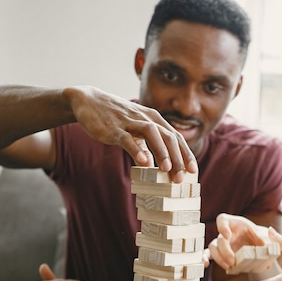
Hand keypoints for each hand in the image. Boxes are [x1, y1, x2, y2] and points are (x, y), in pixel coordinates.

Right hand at [67, 86, 197, 181]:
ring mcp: (130, 122)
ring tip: (166, 169)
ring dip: (161, 152)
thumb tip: (152, 163)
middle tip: (181, 178)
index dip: (186, 154)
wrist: (88, 102)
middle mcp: (146, 118)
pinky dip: (136, 150)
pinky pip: (127, 139)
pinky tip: (143, 163)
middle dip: (177, 158)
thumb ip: (145, 145)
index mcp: (154, 120)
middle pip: (168, 137)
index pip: (176, 137)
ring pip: (152, 134)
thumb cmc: (116, 119)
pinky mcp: (114, 128)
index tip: (193, 171)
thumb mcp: (134, 131)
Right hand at [208, 213, 269, 270]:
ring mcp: (221, 243)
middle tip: (233, 261)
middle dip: (224, 251)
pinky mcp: (220, 253)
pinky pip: (209, 254)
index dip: (222, 226)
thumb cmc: (261, 237)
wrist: (259, 244)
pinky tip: (206, 265)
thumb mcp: (266, 236)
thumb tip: (269, 248)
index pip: (222, 220)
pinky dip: (206, 258)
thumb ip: (267, 241)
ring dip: (219, 258)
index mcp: (235, 223)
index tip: (227, 235)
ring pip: (212, 248)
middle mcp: (225, 232)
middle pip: (218, 238)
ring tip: (229, 266)